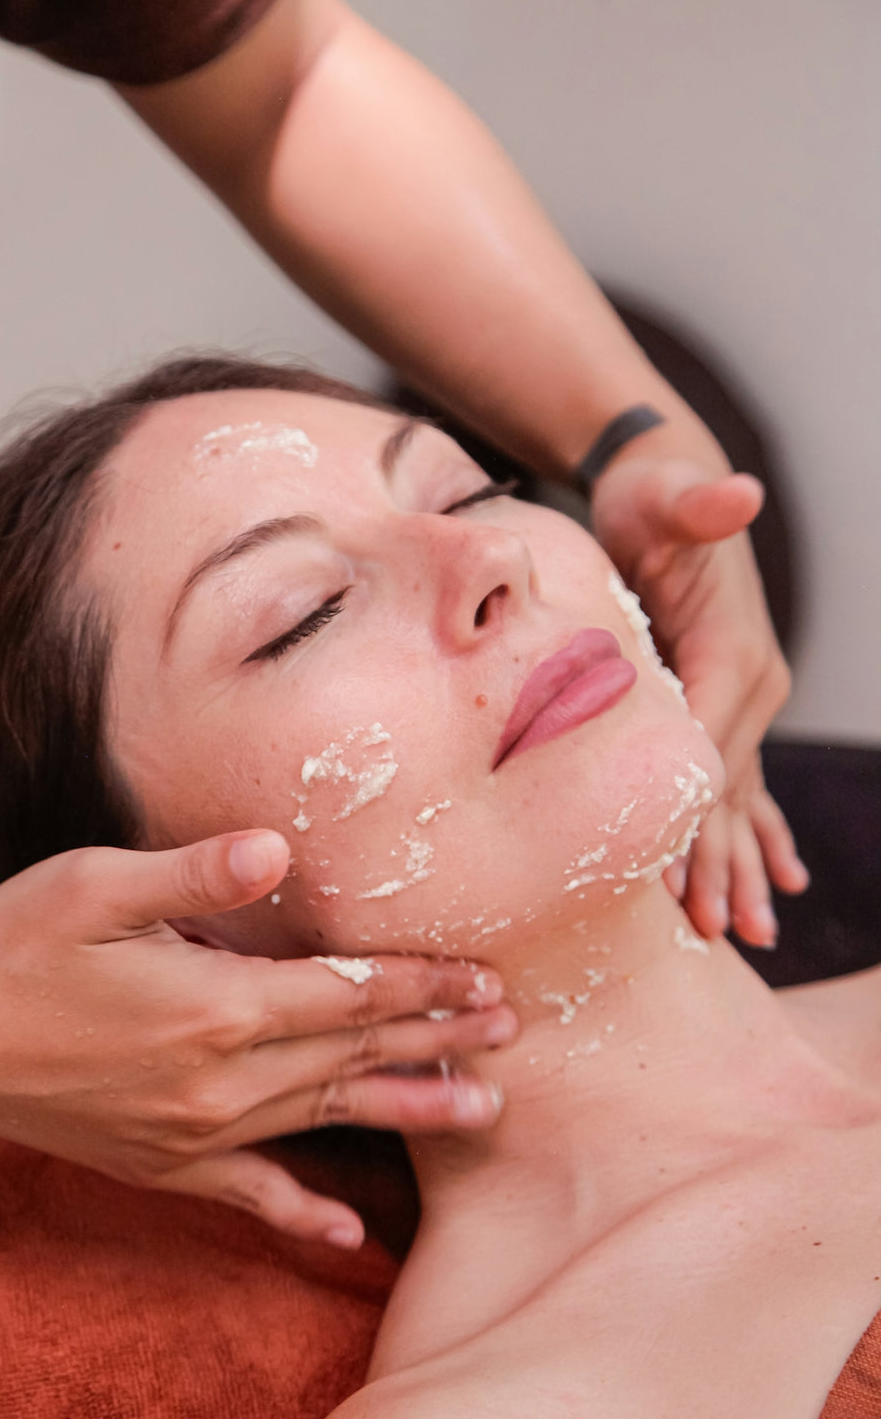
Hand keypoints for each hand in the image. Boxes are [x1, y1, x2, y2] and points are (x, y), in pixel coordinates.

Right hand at [0, 831, 512, 1246]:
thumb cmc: (20, 946)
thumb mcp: (98, 887)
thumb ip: (196, 874)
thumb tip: (280, 846)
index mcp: (217, 1005)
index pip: (350, 994)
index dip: (423, 983)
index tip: (486, 977)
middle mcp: (223, 1080)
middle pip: (357, 1057)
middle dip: (439, 1038)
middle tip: (512, 1030)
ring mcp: (198, 1133)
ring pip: (330, 1121)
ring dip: (409, 1109)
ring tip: (480, 1107)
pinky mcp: (168, 1166)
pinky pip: (255, 1195)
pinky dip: (305, 1213)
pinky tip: (351, 1234)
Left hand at [591, 455, 808, 944]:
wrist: (665, 486)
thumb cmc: (651, 497)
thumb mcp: (665, 498)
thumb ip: (698, 507)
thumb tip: (737, 493)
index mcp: (734, 652)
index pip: (710, 746)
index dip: (690, 812)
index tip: (669, 875)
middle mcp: (751, 682)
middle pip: (729, 788)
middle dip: (720, 861)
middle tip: (716, 931)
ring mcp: (742, 696)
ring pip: (736, 796)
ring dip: (735, 864)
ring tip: (742, 932)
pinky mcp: (721, 701)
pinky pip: (735, 779)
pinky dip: (744, 830)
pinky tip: (766, 881)